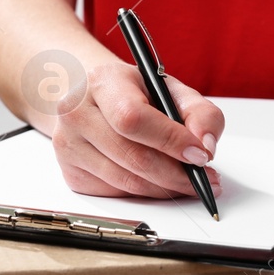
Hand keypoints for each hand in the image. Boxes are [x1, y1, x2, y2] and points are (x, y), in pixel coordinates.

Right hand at [49, 61, 223, 198]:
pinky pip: (118, 193)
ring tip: (190, 182)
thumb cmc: (133, 93)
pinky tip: (161, 182)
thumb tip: (205, 146)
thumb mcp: (170, 90)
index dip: (170, 140)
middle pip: (133, 156)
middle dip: (176, 174)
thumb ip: (199, 112)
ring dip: (166, 188)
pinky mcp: (71, 173)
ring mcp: (68, 145)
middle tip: (204, 177)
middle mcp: (76, 111)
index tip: (200, 154)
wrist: (92, 98)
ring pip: (127, 182)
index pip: (133, 117)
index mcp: (102, 81)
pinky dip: (147, 192)